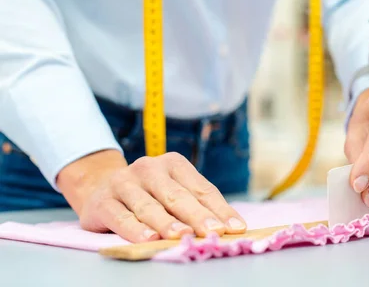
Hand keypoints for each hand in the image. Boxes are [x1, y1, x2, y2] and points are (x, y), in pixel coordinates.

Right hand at [57, 150, 246, 242]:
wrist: (99, 189)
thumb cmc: (149, 194)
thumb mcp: (174, 192)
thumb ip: (198, 206)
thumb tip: (231, 227)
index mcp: (173, 163)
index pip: (201, 189)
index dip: (220, 209)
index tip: (235, 227)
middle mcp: (148, 168)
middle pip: (177, 196)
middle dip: (198, 216)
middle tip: (213, 232)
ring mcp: (123, 183)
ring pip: (149, 207)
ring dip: (168, 223)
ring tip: (183, 236)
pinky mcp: (103, 202)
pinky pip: (121, 217)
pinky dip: (135, 230)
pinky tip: (149, 239)